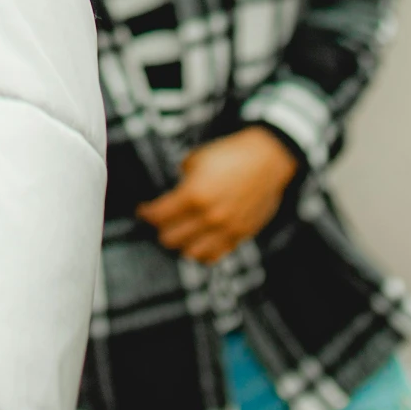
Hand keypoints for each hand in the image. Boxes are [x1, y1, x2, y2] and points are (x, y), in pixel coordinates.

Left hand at [136, 127, 298, 262]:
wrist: (268, 158)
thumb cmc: (231, 154)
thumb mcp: (197, 159)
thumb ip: (182, 180)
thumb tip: (175, 194)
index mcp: (194, 195)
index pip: (159, 216)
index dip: (146, 213)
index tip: (142, 211)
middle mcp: (209, 217)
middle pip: (170, 239)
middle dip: (161, 229)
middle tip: (160, 221)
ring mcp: (226, 229)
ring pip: (191, 253)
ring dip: (181, 243)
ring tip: (179, 233)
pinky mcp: (241, 235)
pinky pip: (215, 255)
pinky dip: (202, 253)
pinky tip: (197, 243)